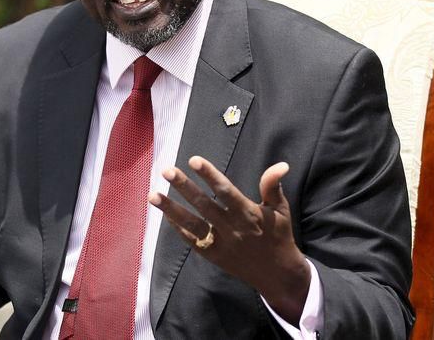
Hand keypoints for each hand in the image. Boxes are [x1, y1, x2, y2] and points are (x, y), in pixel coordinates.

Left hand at [149, 156, 309, 324]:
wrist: (277, 274)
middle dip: (184, 187)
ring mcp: (221, 243)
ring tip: (153, 195)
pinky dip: (178, 228)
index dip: (210, 175)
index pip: (226, 191)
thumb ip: (273, 186)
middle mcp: (232, 228)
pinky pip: (192, 240)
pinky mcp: (213, 255)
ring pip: (192, 224)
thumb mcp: (281, 210)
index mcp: (248, 214)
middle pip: (204, 205)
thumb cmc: (278, 235)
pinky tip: (165, 214)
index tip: (193, 160)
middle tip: (166, 170)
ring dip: (172, 209)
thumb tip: (281, 164)